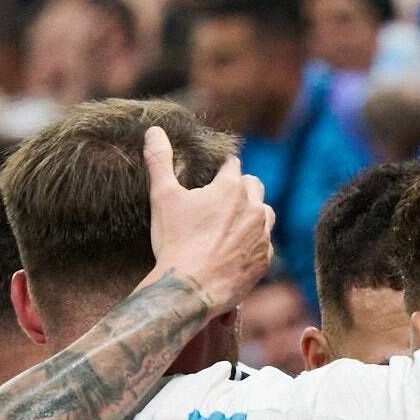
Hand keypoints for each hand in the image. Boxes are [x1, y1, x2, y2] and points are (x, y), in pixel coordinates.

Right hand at [145, 126, 275, 310]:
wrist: (191, 289)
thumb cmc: (176, 242)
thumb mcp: (163, 197)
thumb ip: (160, 160)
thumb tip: (154, 130)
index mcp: (231, 188)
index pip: (232, 164)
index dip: (220, 168)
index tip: (210, 175)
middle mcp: (254, 207)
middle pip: (253, 185)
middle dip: (239, 188)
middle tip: (218, 201)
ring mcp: (262, 234)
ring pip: (264, 213)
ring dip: (251, 213)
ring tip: (229, 224)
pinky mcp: (265, 259)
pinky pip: (264, 243)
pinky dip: (253, 243)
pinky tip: (234, 250)